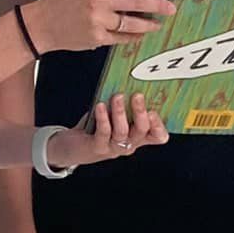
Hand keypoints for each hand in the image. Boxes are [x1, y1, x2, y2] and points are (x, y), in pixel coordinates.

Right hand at [26, 0, 175, 53]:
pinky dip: (132, 37)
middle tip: (171, 8)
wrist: (40, 25)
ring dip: (148, 24)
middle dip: (158, 5)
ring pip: (132, 23)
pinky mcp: (96, 38)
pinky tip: (140, 35)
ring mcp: (97, 20)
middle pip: (136, 1)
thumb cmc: (61, 0)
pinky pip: (121, 38)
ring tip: (157, 24)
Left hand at [48, 93, 167, 169]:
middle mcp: (129, 145)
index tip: (154, 110)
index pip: (158, 136)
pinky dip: (103, 118)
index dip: (159, 126)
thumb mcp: (115, 117)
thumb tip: (130, 84)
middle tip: (137, 96)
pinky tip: (100, 106)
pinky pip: (103, 132)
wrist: (73, 147)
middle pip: (142, 131)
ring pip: (122, 132)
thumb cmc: (98, 128)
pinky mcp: (98, 147)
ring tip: (117, 97)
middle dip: (140, 113)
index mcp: (138, 137)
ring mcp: (114, 148)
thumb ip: (125, 106)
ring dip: (120, 112)